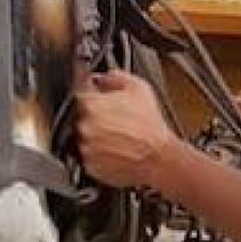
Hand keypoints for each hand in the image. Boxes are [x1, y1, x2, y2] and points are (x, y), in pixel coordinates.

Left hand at [77, 70, 181, 190]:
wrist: (160, 158)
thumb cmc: (151, 126)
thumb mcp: (138, 87)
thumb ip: (114, 76)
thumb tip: (102, 77)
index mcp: (90, 104)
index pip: (79, 90)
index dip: (89, 90)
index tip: (94, 92)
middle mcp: (84, 126)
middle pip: (81, 114)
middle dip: (95, 115)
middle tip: (114, 120)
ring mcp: (86, 146)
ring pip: (85, 136)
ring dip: (96, 135)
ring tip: (118, 137)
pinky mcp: (90, 165)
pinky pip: (89, 155)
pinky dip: (99, 153)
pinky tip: (116, 150)